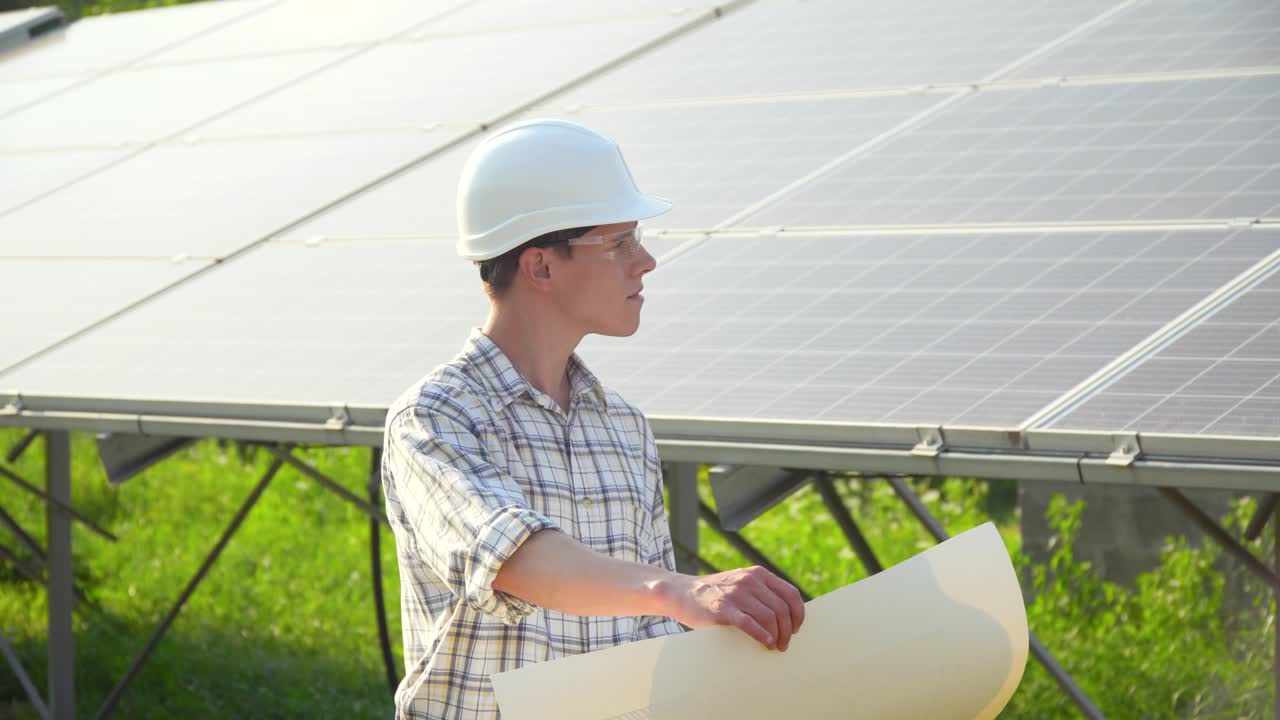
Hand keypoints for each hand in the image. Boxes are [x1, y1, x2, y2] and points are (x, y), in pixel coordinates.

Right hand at [662, 566, 805, 650]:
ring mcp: (735, 594)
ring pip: (769, 617)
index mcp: (758, 574)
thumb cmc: (715, 594)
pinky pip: (749, 623)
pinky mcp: (722, 609)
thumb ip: (762, 591)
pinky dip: (762, 635)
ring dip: (777, 636)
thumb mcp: (741, 583)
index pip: (791, 594)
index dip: (798, 614)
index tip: (796, 629)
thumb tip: (788, 615)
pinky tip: (765, 643)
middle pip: (781, 609)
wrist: (681, 592)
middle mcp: (749, 581)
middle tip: (785, 645)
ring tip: (775, 647)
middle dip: (788, 631)